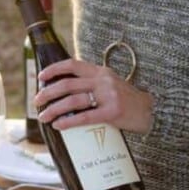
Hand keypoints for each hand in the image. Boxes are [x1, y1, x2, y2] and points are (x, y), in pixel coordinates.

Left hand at [34, 59, 154, 134]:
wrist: (152, 112)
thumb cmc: (127, 101)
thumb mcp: (110, 85)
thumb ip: (92, 84)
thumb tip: (64, 93)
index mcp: (101, 72)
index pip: (73, 65)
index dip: (54, 70)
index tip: (40, 77)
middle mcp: (103, 80)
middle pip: (68, 84)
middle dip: (48, 93)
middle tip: (36, 101)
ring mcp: (109, 96)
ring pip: (73, 100)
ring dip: (54, 109)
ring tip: (43, 116)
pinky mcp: (113, 113)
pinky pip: (85, 117)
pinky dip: (69, 121)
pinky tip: (58, 125)